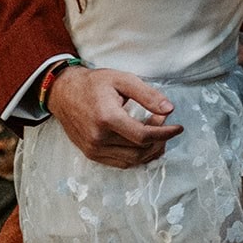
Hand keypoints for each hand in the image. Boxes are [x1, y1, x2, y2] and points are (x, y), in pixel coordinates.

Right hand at [47, 65, 182, 167]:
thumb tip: (169, 109)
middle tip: (164, 122)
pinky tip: (144, 144)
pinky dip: (136, 156)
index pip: (144, 136)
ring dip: (150, 150)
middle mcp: (99, 138)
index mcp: (107, 118)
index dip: (165, 133)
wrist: (63, 93)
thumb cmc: (94, 84)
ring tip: (158, 134)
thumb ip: (148, 94)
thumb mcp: (123, 80)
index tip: (178, 127)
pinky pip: (119, 163)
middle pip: (139, 150)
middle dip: (159, 139)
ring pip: (131, 160)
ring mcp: (93, 149)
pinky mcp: (90, 154)